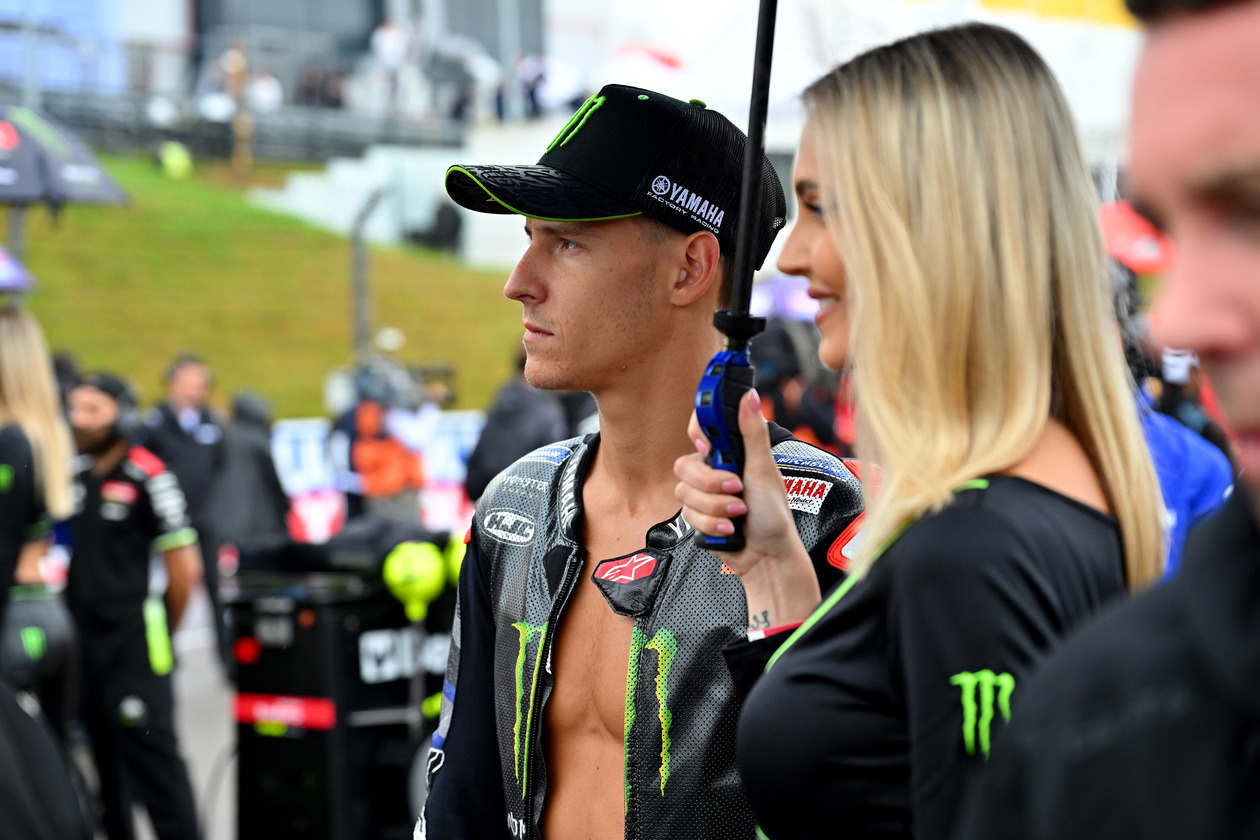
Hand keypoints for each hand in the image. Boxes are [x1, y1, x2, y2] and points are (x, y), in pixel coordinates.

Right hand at [675, 390, 820, 626]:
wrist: (767, 557)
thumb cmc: (773, 514)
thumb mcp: (764, 469)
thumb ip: (752, 432)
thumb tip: (748, 395)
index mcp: (730, 451)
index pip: (700, 427)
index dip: (698, 432)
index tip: (707, 444)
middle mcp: (714, 469)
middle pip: (685, 464)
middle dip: (711, 483)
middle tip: (736, 489)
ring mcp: (704, 494)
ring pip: (685, 492)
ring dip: (715, 507)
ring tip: (738, 514)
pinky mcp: (697, 516)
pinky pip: (687, 515)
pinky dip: (711, 524)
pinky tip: (729, 529)